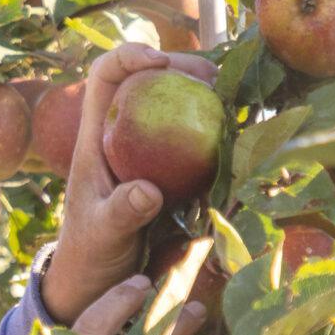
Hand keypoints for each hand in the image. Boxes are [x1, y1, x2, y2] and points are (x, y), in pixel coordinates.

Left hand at [40, 42, 219, 326]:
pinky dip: (221, 131)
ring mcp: (151, 151)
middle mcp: (124, 135)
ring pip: (178, 105)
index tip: (158, 62)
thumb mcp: (102, 234)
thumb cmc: (91, 253)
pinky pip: (199, 140)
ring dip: (207, 94)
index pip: (104, 77)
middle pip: (149, 80)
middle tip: (213, 77)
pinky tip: (243, 132)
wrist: (100, 278)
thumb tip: (147, 191)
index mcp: (96, 138)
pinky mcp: (175, 171)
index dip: (128, 56)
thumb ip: (120, 213)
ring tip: (233, 97)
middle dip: (181, 66)